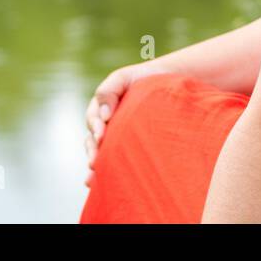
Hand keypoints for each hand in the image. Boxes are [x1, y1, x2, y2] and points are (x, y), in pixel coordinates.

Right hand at [83, 63, 167, 187]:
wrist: (167, 83)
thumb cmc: (144, 79)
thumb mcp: (123, 78)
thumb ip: (108, 90)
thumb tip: (103, 116)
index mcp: (102, 108)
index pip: (93, 119)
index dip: (96, 128)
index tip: (101, 134)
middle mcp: (106, 124)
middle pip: (92, 139)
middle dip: (92, 150)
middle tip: (94, 162)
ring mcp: (115, 136)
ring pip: (99, 151)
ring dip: (95, 163)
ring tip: (95, 173)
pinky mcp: (124, 147)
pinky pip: (110, 159)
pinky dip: (101, 172)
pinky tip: (95, 183)